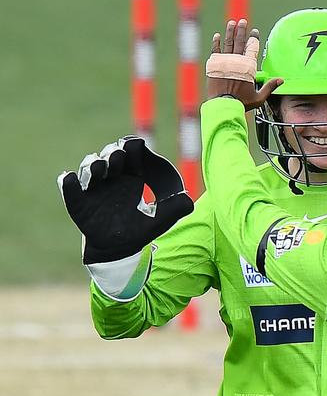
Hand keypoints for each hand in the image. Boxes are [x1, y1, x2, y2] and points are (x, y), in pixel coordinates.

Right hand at [57, 137, 193, 263]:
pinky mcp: (79, 201)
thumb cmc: (140, 230)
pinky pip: (69, 188)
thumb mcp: (161, 219)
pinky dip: (68, 183)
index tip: (136, 145)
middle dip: (113, 153)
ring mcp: (95, 188)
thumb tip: (189, 200)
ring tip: (99, 169)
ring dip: (93, 164)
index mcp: (132, 176)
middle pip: (110, 155)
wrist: (119, 249)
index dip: (132, 147)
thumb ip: (176, 209)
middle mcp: (112, 178)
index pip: (131, 154)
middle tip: (117, 157)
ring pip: (90, 167)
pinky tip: (69, 178)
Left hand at [206, 19, 282, 110]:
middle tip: (243, 21)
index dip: (253, 38)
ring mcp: (225, 62)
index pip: (252, 48)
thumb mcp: (259, 97)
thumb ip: (270, 87)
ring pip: (228, 43)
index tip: (254, 31)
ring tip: (232, 23)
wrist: (224, 106)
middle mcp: (237, 62)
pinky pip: (215, 51)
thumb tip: (281, 80)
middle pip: (240, 42)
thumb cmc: (242, 103)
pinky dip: (216, 43)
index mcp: (248, 67)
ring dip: (230, 32)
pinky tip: (217, 36)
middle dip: (242, 30)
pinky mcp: (214, 66)